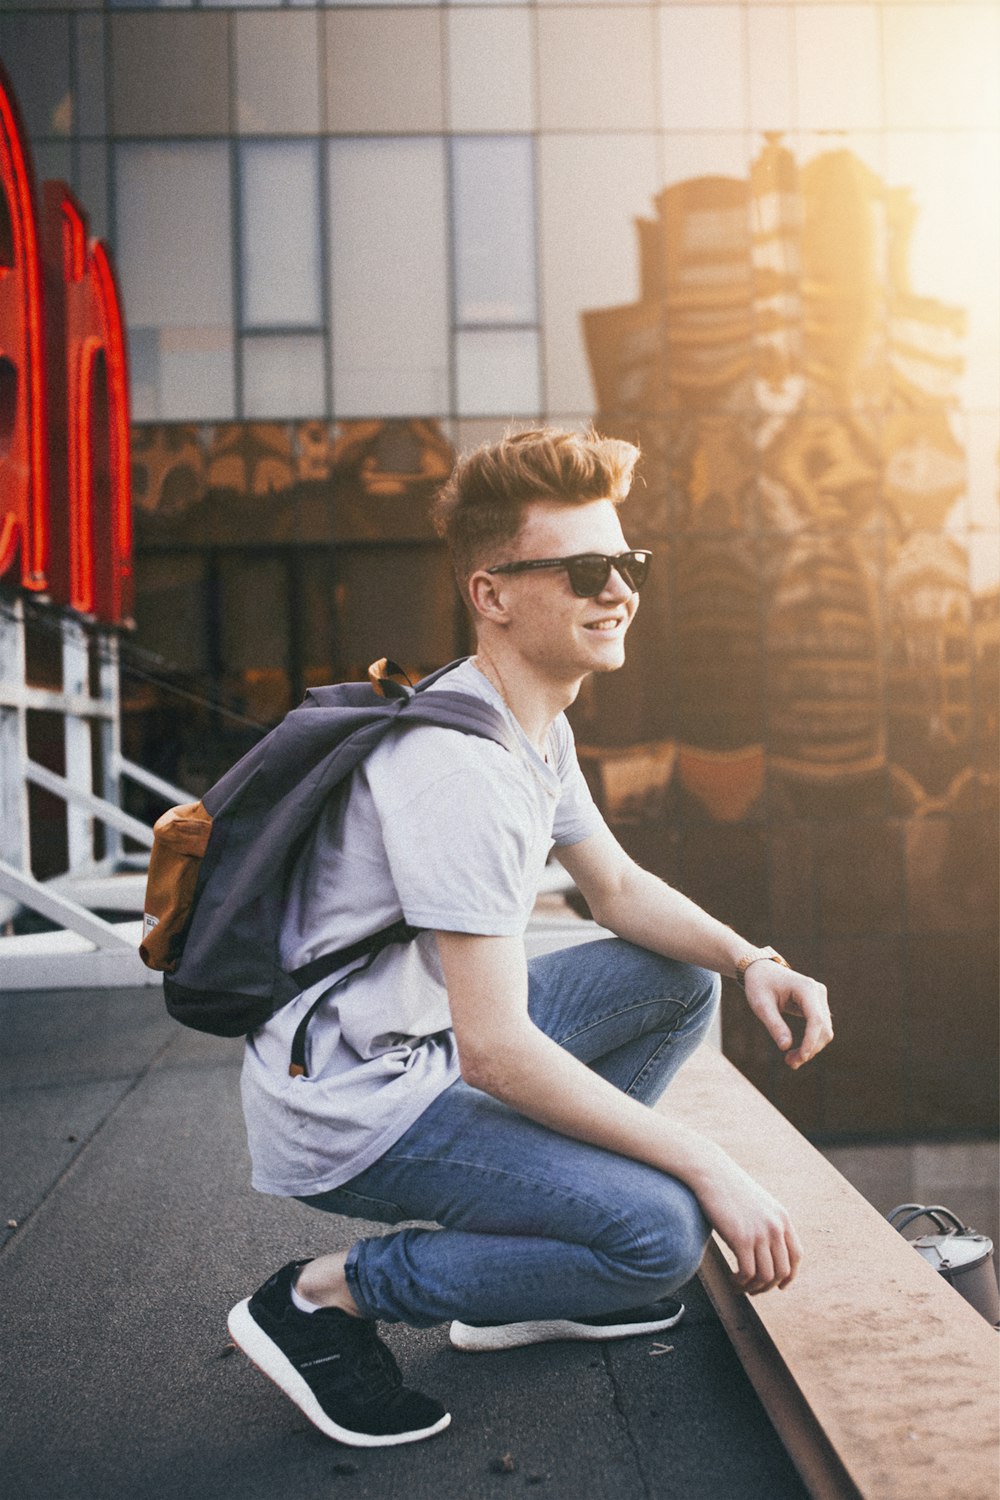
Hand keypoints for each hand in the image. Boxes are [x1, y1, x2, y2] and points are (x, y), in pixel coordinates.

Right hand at [695, 1158, 801, 1293]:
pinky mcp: (741, 1238)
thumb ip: (766, 1222)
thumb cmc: (729, 1187)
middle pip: (782, 1271)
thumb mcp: (757, 1203)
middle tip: (754, 1290)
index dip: (790, 1276)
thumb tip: (765, 1248)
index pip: (796, 1255)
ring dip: (754, 1288)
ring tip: (741, 1286)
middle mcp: (775, 1227)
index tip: (780, 1285)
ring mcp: (759, 1233)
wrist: (711, 1173)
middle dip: (769, 1286)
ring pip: (766, 1276)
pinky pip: (747, 1273)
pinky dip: (741, 1283)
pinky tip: (732, 1280)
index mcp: (782, 1217)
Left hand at [743, 962, 831, 1068]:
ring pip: (824, 1031)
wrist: (760, 970)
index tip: (801, 1058)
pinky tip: (797, 1052)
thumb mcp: (761, 1005)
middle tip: (790, 1064)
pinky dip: (811, 1042)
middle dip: (810, 1049)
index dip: (811, 1041)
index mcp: (806, 988)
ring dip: (812, 1048)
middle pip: (823, 1028)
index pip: (816, 1019)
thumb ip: (774, 1025)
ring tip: (791, 1060)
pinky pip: (819, 1028)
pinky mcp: (817, 1005)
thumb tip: (786, 1047)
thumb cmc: (759, 984)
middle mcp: (818, 992)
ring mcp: (820, 998)